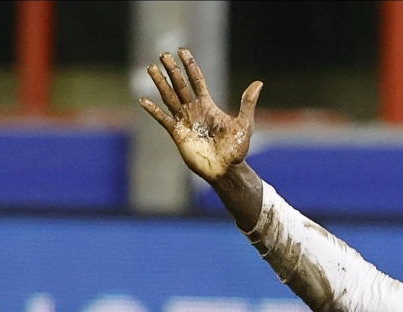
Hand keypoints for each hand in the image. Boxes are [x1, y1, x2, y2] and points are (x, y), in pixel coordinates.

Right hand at [139, 48, 262, 183]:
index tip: (182, 50)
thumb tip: (258, 83)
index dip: (190, 65)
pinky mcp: (178, 134)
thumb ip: (247, 103)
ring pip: (169, 98)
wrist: (226, 169)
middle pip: (180, 85)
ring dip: (160, 83)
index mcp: (208, 105)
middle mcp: (194, 110)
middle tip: (163, 54)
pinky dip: (154, 110)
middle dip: (172, 70)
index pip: (196, 80)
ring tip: (151, 68)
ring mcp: (184, 121)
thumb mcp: (244, 123)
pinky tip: (144, 100)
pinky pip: (163, 119)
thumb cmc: (236, 149)